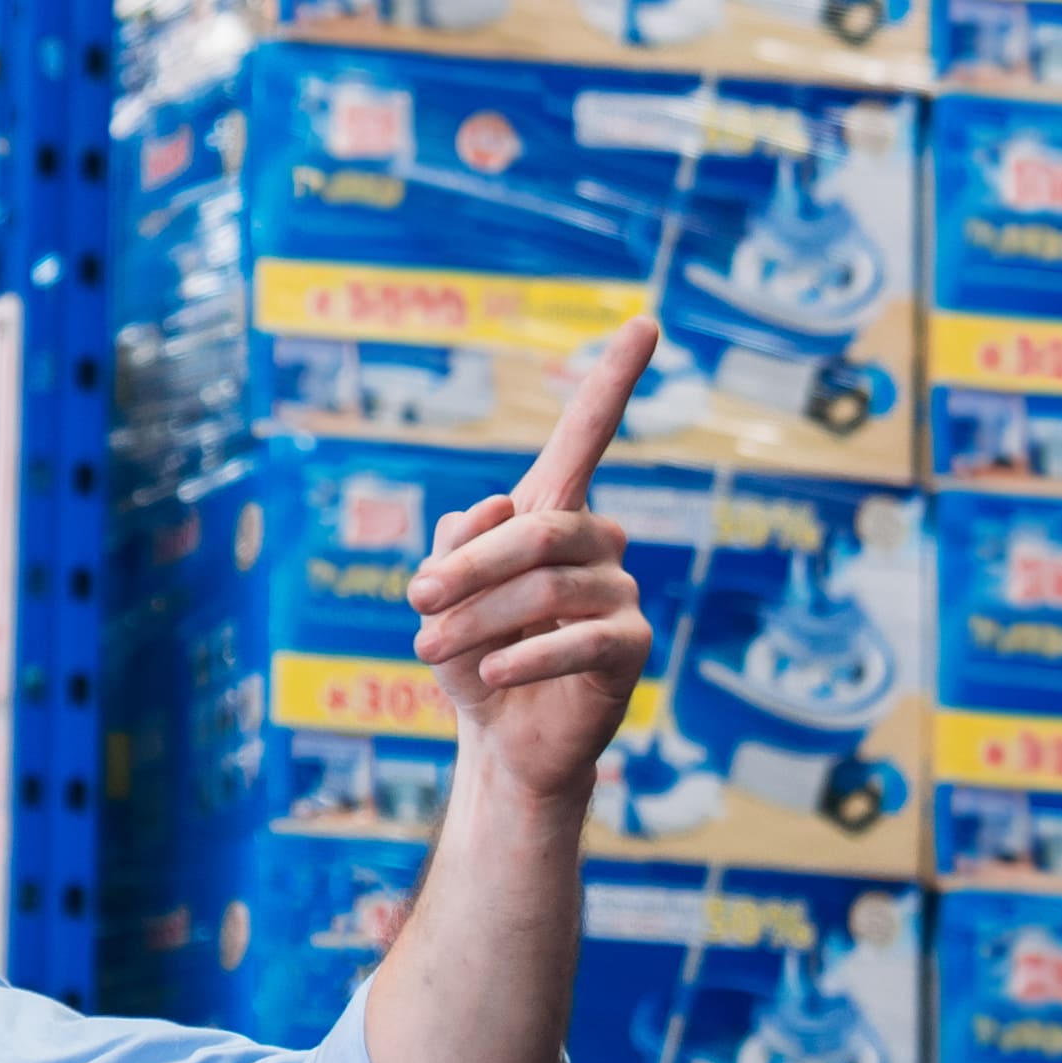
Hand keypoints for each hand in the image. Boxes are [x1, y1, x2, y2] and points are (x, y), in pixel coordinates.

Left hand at [403, 314, 659, 802]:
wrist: (501, 740)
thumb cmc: (472, 653)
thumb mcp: (443, 593)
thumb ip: (456, 542)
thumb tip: (494, 510)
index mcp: (552, 512)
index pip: (586, 436)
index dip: (615, 380)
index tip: (646, 322)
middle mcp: (597, 541)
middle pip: (539, 528)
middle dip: (469, 565)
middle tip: (415, 601)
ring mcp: (620, 593)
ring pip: (549, 586)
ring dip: (478, 618)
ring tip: (429, 650)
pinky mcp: (631, 648)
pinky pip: (581, 638)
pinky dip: (526, 655)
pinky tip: (490, 674)